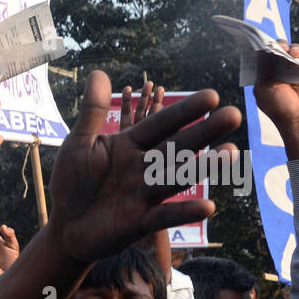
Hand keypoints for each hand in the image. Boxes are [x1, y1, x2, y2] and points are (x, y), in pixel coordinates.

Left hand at [46, 71, 235, 262]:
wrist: (64, 225)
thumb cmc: (73, 181)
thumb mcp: (79, 144)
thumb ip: (92, 112)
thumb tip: (99, 72)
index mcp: (132, 143)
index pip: (161, 124)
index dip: (184, 111)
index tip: (212, 96)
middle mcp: (145, 166)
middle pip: (178, 147)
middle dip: (204, 132)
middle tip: (234, 115)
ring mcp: (145, 194)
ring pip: (177, 177)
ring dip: (203, 167)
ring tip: (231, 153)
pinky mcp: (140, 221)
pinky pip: (165, 215)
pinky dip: (185, 212)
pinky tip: (208, 206)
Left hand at [252, 41, 298, 159]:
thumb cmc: (278, 107)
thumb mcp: (263, 88)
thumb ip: (262, 69)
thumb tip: (263, 50)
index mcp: (267, 75)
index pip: (265, 55)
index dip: (265, 47)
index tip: (264, 42)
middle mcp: (281, 70)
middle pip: (281, 49)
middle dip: (280, 45)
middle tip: (281, 48)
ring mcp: (297, 69)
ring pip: (297, 50)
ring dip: (295, 48)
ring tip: (294, 54)